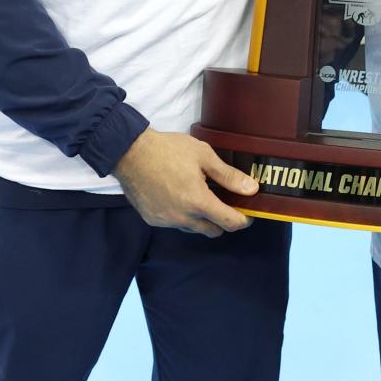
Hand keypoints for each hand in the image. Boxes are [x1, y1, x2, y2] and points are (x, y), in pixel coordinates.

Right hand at [114, 127, 258, 236]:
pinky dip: (183, 216)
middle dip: (223, 221)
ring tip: (200, 197)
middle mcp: (182, 217)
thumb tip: (252, 189)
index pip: (229, 223)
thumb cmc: (167, 150)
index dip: (243, 221)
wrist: (129, 152)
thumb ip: (228, 176)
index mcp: (198, 202)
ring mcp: (166, 221)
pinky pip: (175, 224)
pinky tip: (180, 197)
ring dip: (202, 219)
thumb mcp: (203, 156)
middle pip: (213, 231)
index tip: (248, 214)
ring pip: (193, 228)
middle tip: (225, 203)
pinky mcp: (152, 220)